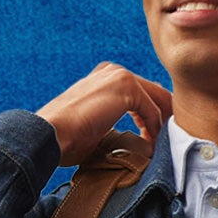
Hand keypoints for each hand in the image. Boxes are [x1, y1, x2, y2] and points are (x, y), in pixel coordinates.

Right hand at [37, 62, 172, 166]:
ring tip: (160, 145)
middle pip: (154, 92)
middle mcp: (114, 71)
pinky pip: (152, 111)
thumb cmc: (67, 137)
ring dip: (162, 124)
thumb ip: (115, 121)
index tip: (154, 137)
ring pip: (157, 100)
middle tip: (166, 141)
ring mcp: (121, 76)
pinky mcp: (126, 88)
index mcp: (105, 77)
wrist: (50, 134)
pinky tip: (152, 145)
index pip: (141, 92)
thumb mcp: (97, 124)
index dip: (153, 116)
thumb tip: (138, 136)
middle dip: (163, 117)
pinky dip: (155, 129)